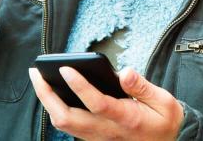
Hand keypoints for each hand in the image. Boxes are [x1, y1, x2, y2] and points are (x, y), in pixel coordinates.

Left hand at [28, 66, 183, 140]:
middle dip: (47, 96)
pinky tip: (53, 94)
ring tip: (40, 80)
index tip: (66, 69)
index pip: (97, 103)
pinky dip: (55, 110)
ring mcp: (98, 137)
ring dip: (47, 103)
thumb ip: (142, 86)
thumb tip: (124, 71)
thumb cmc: (165, 121)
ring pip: (63, 124)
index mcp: (126, 118)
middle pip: (67, 118)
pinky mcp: (94, 138)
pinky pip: (68, 127)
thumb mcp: (164, 101)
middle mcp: (107, 130)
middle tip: (36, 73)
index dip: (80, 86)